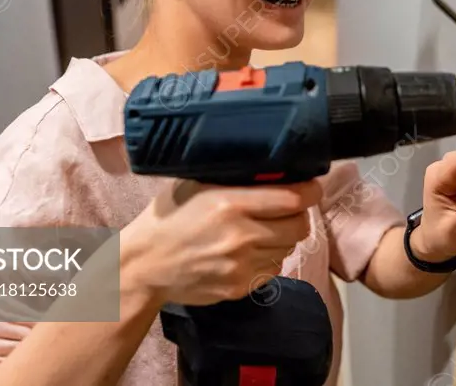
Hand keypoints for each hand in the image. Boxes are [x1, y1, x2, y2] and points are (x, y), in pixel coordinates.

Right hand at [121, 179, 321, 305]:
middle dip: (298, 215)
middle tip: (287, 209)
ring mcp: (241, 265)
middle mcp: (240, 236)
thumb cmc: (169, 217)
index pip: (293, 198)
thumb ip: (235, 178)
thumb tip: (274, 169)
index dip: (310, 191)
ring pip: (288, 248)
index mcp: (230, 203)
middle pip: (298, 226)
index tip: (311, 187)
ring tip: (261, 230)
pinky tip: (249, 251)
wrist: (144, 264)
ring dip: (282, 238)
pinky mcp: (238, 287)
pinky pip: (272, 269)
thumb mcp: (197, 185)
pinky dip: (268, 259)